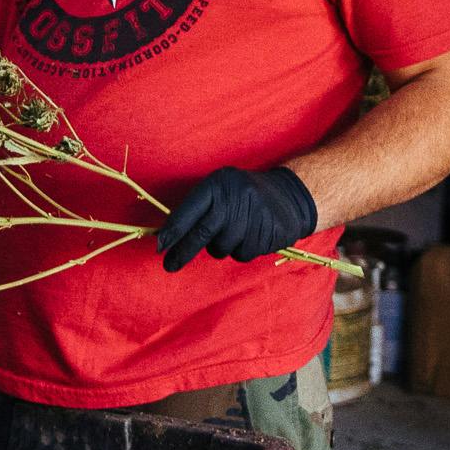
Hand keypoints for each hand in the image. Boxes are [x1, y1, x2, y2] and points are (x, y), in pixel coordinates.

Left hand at [159, 166, 320, 272]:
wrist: (289, 194)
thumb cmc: (243, 195)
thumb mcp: (221, 189)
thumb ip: (198, 209)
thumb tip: (167, 237)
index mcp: (219, 184)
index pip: (190, 210)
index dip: (173, 231)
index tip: (160, 247)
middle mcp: (235, 198)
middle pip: (202, 233)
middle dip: (183, 252)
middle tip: (169, 265)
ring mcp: (253, 216)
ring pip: (221, 248)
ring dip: (220, 247)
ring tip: (233, 232)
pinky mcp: (268, 233)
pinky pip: (242, 254)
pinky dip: (241, 250)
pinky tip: (249, 236)